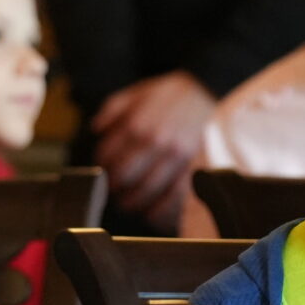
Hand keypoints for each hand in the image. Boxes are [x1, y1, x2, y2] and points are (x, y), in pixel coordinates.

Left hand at [91, 70, 215, 224]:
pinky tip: (151, 214)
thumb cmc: (171, 94)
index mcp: (139, 124)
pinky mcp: (194, 170)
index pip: (108, 157)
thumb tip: (95, 128)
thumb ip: (113, 108)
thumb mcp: (138, 92)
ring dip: (132, 203)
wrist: (209, 90)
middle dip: (114, 187)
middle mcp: (158, 143)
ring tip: (128, 203)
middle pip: (124, 178)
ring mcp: (178, 159)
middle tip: (114, 189)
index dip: (101, 166)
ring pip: (146, 194)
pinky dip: (159, 214)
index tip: (104, 169)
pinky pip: (174, 202)